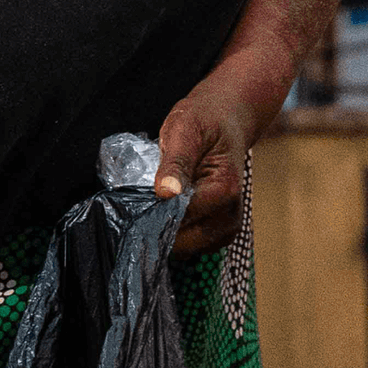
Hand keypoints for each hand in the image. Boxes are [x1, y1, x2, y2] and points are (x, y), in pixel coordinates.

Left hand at [152, 73, 265, 257]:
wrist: (226, 119)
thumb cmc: (204, 121)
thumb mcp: (184, 131)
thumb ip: (175, 163)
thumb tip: (166, 193)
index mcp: (225, 190)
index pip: (182, 218)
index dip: (155, 214)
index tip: (137, 204)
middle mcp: (231, 215)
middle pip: (185, 241)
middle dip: (159, 227)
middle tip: (142, 204)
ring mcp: (227, 227)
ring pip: (186, 249)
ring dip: (165, 233)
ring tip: (155, 206)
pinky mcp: (219, 232)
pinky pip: (191, 246)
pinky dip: (175, 234)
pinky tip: (166, 213)